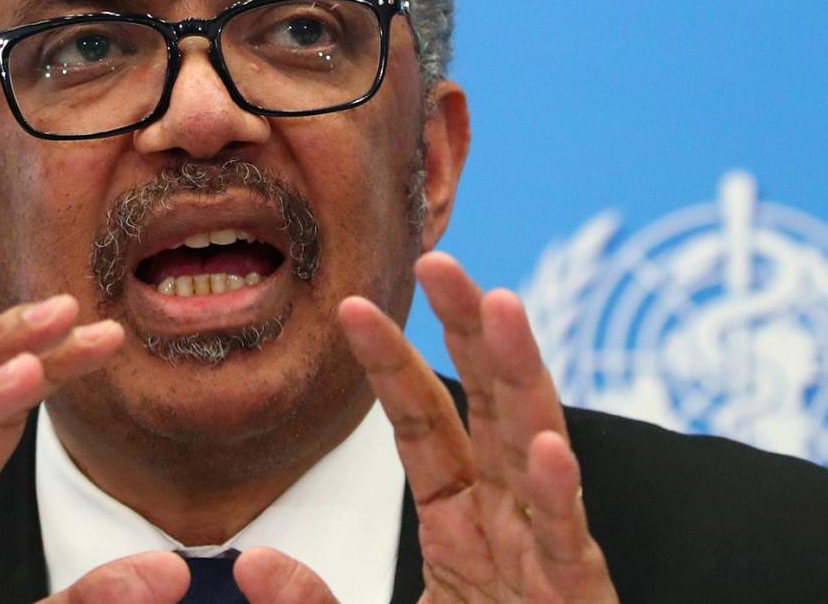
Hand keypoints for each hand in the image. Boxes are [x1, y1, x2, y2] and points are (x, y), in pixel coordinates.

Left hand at [337, 252, 618, 602]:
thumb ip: (313, 603)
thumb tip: (252, 561)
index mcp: (460, 521)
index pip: (423, 424)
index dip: (390, 364)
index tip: (349, 308)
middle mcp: (507, 522)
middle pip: (488, 406)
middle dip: (468, 330)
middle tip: (440, 258)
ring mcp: (545, 556)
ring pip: (537, 447)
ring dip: (521, 376)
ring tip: (502, 306)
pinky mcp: (575, 598)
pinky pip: (566, 544)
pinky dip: (557, 495)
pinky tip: (543, 447)